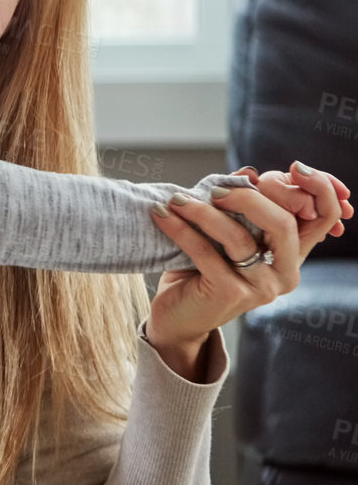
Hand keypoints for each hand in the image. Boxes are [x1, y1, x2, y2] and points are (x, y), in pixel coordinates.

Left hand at [145, 162, 352, 379]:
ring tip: (176, 200)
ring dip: (202, 212)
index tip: (294, 167)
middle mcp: (285, 273)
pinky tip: (161, 215)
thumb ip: (242, 207)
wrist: (178, 318)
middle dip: (249, 197)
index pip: (323, 217)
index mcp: (292, 254)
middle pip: (283, 223)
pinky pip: (205, 252)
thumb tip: (249, 171)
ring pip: (239, 237)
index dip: (319, 188)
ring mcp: (260, 287)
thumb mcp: (226, 235)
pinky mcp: (230, 294)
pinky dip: (180, 229)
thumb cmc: (202, 270)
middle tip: (214, 190)